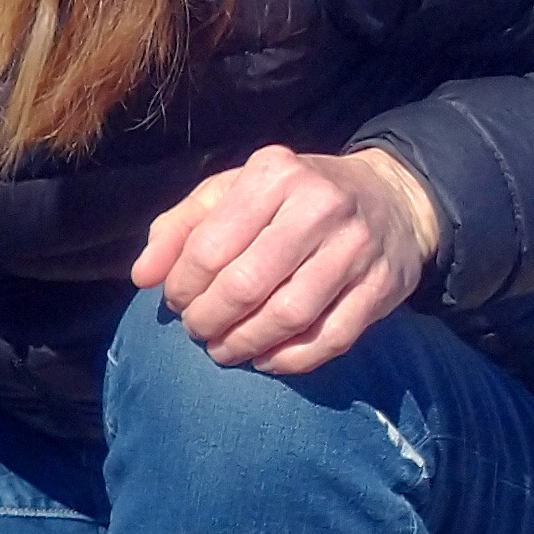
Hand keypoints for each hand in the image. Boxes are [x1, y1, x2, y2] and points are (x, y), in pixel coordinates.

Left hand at [132, 143, 441, 374]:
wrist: (391, 198)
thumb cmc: (293, 197)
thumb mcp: (233, 191)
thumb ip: (180, 227)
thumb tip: (142, 277)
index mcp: (274, 174)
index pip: (209, 248)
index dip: (182, 287)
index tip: (176, 302)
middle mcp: (320, 206)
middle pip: (245, 286)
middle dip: (208, 320)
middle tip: (198, 331)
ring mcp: (356, 248)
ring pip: (287, 317)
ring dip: (244, 345)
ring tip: (224, 349)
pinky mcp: (383, 286)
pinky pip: (330, 339)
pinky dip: (290, 360)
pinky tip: (265, 359)